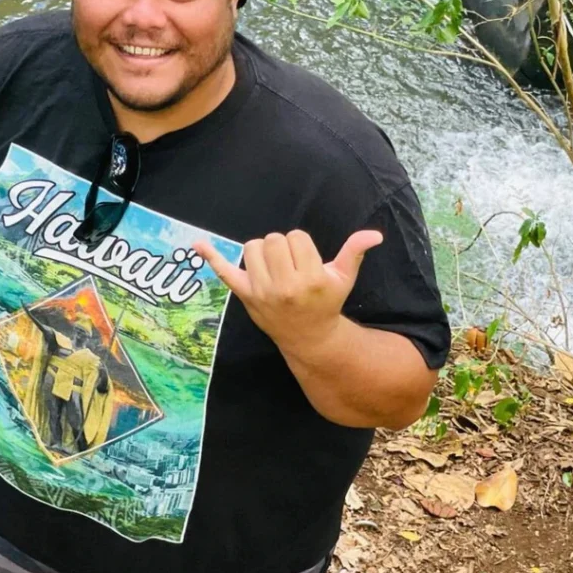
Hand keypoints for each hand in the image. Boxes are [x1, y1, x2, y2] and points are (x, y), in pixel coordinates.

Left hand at [193, 229, 382, 355]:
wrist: (308, 337)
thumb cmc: (326, 303)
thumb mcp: (343, 279)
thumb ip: (353, 253)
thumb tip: (374, 234)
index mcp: (309, 279)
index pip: (296, 237)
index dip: (302, 246)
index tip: (307, 263)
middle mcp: (283, 286)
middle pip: (274, 239)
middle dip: (283, 247)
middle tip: (291, 266)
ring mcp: (261, 292)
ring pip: (252, 247)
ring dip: (263, 252)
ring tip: (275, 268)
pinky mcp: (245, 296)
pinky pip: (225, 273)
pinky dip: (211, 258)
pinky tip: (197, 244)